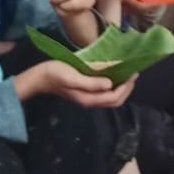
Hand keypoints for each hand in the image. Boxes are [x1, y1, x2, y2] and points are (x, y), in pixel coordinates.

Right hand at [18, 60, 134, 107]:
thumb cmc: (55, 75)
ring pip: (110, 96)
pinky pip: (104, 91)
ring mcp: (88, 97)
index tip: (133, 73)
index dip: (126, 87)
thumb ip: (91, 82)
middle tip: (134, 73)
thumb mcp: (73, 77)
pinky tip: (115, 73)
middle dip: (127, 88)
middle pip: (115, 100)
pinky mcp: (85, 91)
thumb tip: (110, 84)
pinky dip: (113, 84)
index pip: (114, 97)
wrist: (40, 77)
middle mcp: (90, 100)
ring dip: (122, 87)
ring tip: (128, 73)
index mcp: (89, 99)